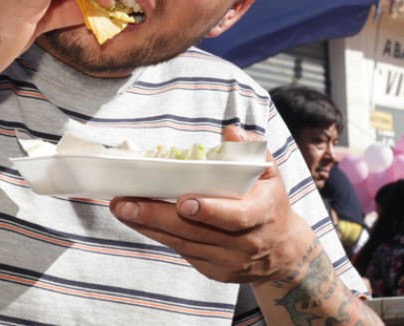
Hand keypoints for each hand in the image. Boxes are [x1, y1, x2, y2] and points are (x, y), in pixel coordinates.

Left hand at [109, 126, 311, 284]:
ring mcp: (228, 260)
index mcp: (262, 214)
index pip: (235, 216)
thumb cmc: (269, 202)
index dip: (209, 210)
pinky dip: (158, 235)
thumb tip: (230, 133)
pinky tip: (137, 221)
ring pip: (183, 243)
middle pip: (195, 232)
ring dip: (148, 226)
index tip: (183, 202)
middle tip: (126, 204)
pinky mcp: (214, 271)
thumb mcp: (270, 173)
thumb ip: (251, 151)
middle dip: (157, 217)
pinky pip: (182, 252)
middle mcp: (245, 242)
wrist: (282, 253)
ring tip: (121, 209)